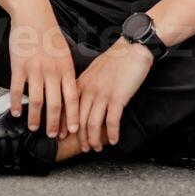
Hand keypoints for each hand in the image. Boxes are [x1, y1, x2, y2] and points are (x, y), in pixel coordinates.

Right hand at [8, 5, 79, 139]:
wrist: (34, 15)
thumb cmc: (50, 36)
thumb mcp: (64, 54)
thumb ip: (66, 74)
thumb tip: (69, 95)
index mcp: (66, 68)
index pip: (72, 98)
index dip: (72, 116)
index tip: (73, 130)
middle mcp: (52, 70)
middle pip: (55, 104)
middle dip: (54, 124)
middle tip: (52, 136)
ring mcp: (35, 69)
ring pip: (36, 101)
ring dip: (35, 118)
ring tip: (34, 128)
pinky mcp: (19, 66)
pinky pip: (17, 90)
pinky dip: (16, 104)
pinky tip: (16, 113)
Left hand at [75, 36, 153, 151]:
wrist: (132, 48)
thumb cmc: (116, 59)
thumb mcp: (94, 71)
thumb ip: (86, 85)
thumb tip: (82, 98)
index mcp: (82, 83)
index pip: (67, 108)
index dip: (64, 124)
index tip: (61, 135)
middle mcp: (89, 90)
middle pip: (79, 120)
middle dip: (80, 137)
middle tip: (84, 148)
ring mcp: (103, 94)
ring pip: (93, 124)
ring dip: (94, 139)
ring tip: (97, 147)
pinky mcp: (118, 97)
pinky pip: (112, 121)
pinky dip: (112, 133)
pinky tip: (113, 139)